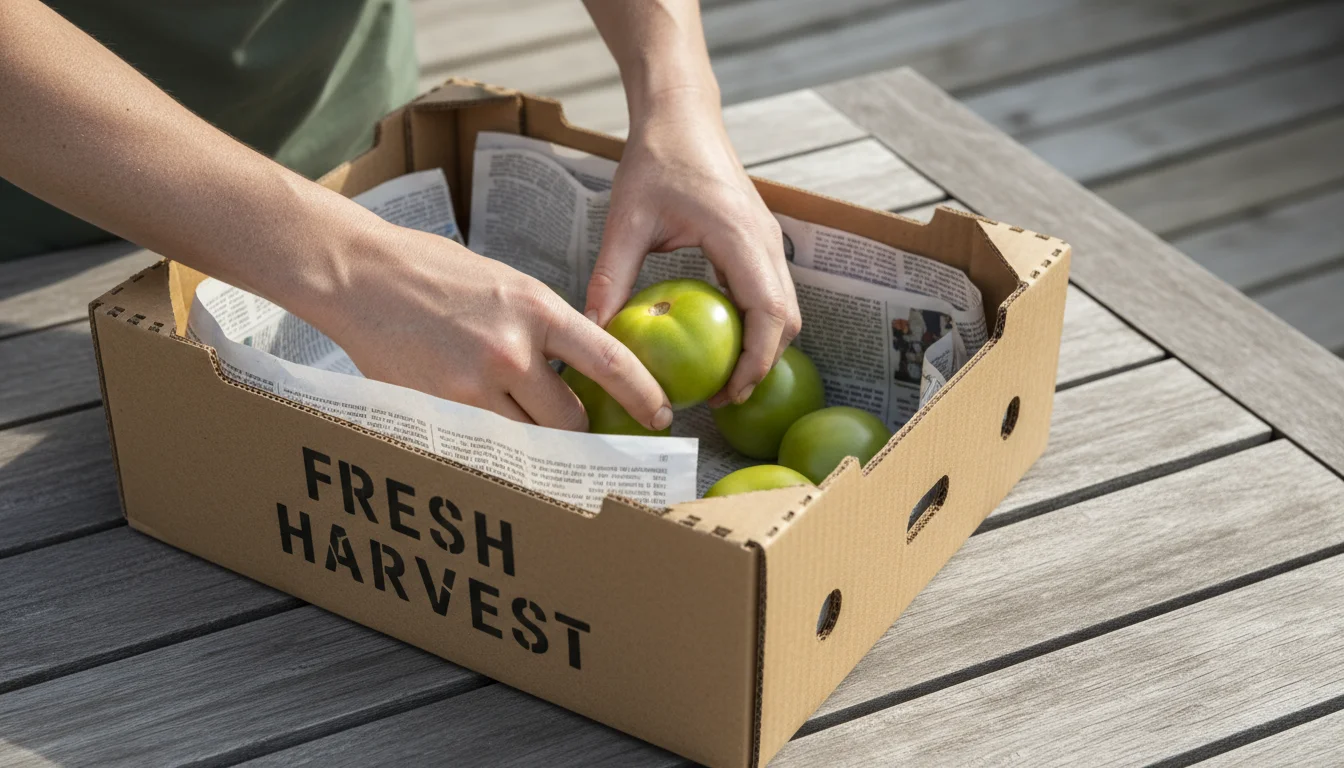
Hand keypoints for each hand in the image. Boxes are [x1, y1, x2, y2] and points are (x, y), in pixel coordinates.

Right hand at [317, 222, 673, 431]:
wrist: (358, 275)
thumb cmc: (431, 272)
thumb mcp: (505, 283)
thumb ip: (543, 325)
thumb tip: (575, 367)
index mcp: (536, 309)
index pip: (610, 362)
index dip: (642, 395)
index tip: (660, 416)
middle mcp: (511, 351)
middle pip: (570, 420)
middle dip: (576, 429)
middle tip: (574, 427)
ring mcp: (473, 386)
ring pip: (529, 441)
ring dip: (534, 440)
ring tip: (520, 422)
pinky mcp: (439, 409)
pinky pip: (484, 443)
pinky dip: (491, 441)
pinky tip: (479, 422)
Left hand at [583, 93, 801, 406]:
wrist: (681, 115)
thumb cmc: (655, 159)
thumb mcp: (626, 219)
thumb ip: (612, 275)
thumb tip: (592, 328)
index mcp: (738, 236)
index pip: (770, 312)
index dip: (758, 360)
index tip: (732, 391)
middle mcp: (763, 240)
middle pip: (788, 318)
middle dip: (764, 363)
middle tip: (724, 396)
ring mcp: (765, 239)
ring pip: (785, 307)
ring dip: (763, 345)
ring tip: (724, 377)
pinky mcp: (757, 239)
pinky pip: (770, 291)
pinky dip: (756, 322)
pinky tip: (721, 340)